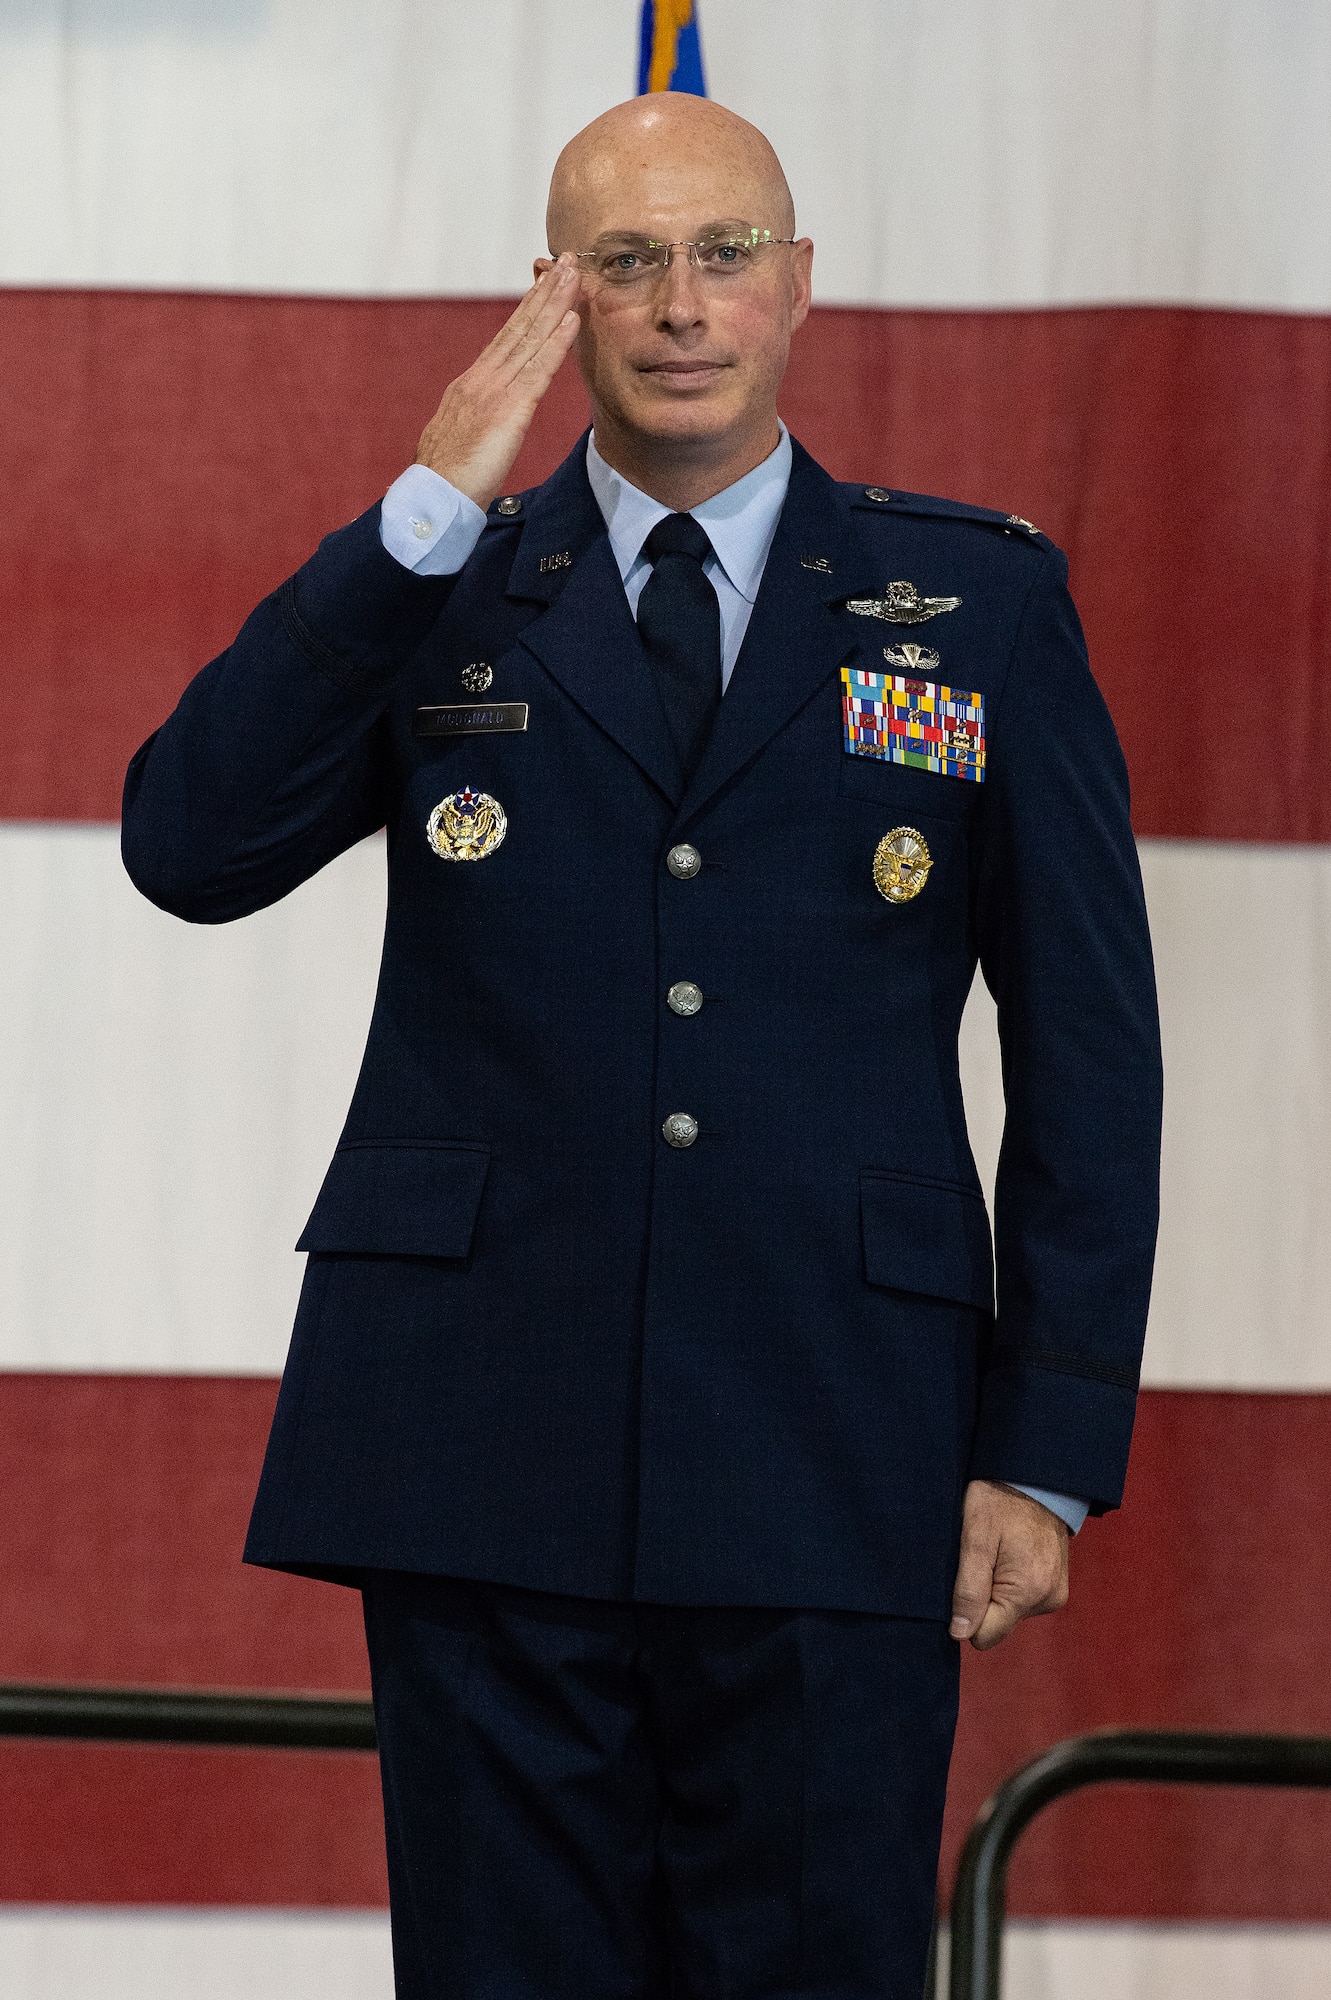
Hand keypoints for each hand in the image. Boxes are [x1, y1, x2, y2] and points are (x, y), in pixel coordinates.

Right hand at [414, 253, 582, 509]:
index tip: (546, 283)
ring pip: (530, 339)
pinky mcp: (507, 411)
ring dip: (555, 304)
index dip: (528, 309)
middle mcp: (481, 379)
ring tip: (575, 275)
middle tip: (567, 260)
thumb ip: (477, 419)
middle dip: (544, 292)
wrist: (433, 499)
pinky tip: (572, 320)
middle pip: (518, 327)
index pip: (505, 340)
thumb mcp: (461, 438)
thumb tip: (487, 416)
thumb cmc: (446, 481)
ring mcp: (493, 392)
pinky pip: (538, 370)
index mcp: (471, 385)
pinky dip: (556, 343)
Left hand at [949, 1478, 1068, 1649]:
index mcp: (1028, 1592)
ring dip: (996, 1588)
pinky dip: (1010, 1583)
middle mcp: (1047, 1600)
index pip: (984, 1635)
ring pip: (1008, 1611)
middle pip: (997, 1623)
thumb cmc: (999, 1500)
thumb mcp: (974, 1539)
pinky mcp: (1055, 1586)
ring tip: (996, 1552)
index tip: (965, 1577)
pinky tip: (1009, 1554)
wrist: (1035, 1478)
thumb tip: (960, 1634)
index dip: (966, 1611)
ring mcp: (1054, 1594)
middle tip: (981, 1558)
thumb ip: (968, 1590)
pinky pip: (1022, 1599)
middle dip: (983, 1597)